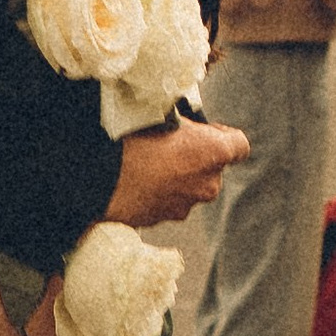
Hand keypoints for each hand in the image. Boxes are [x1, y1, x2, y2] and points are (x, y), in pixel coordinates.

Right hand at [106, 119, 248, 222]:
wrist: (96, 179)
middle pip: (213, 167)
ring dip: (178, 176)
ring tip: (147, 162)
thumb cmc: (129, 138)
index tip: (203, 130)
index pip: (239, 144)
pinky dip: (161, 192)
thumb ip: (186, 125)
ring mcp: (187, 206)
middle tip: (169, 144)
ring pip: (191, 186)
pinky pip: (171, 201)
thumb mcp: (162, 116)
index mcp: (214, 153)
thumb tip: (185, 124)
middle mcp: (208, 184)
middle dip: (197, 157)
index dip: (223, 135)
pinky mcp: (166, 219)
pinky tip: (139, 179)